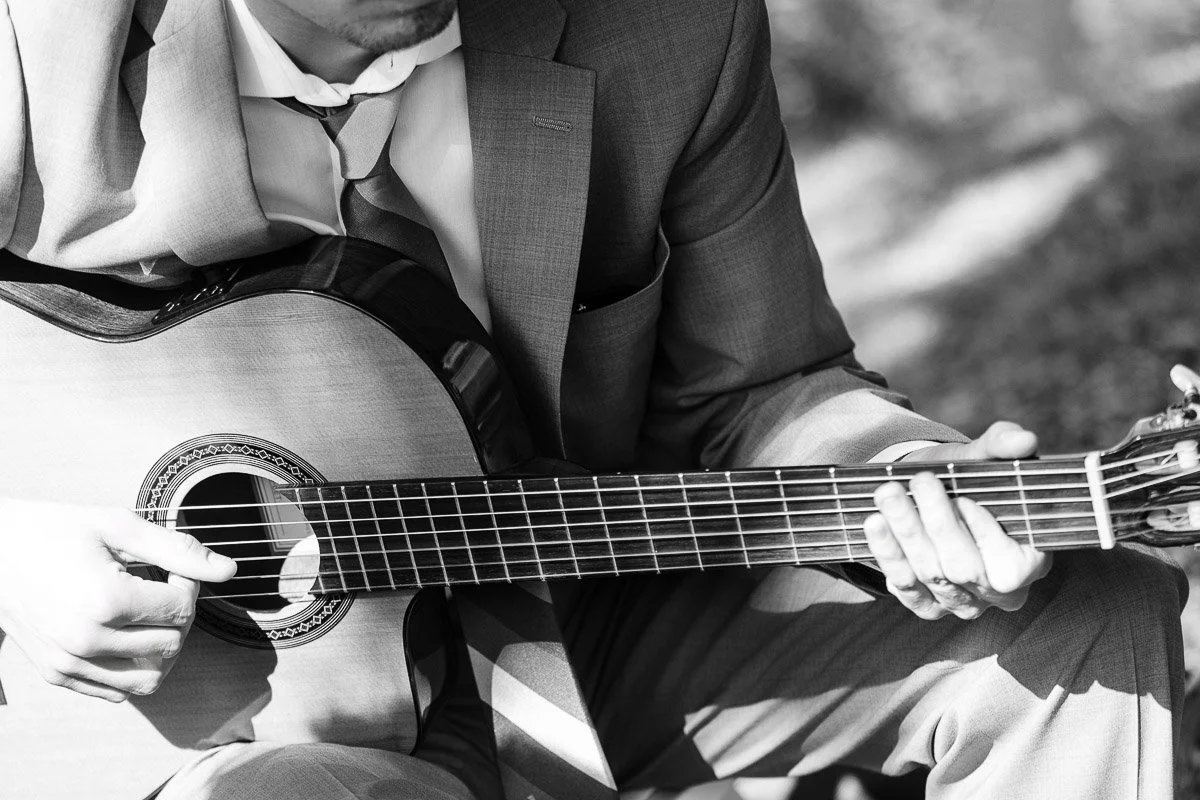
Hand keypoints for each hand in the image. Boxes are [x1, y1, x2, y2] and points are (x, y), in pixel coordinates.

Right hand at [0, 499, 235, 700]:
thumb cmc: (52, 532)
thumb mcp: (118, 526)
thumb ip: (178, 549)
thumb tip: (228, 570)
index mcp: (104, 600)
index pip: (181, 608)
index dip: (186, 582)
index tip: (171, 567)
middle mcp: (86, 639)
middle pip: (172, 643)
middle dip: (177, 613)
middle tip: (159, 586)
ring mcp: (69, 662)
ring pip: (150, 677)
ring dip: (160, 647)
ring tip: (146, 614)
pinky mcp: (58, 675)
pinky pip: (117, 691)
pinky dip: (133, 667)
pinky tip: (126, 633)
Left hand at [863, 422, 1051, 619]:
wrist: (928, 497)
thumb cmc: (968, 481)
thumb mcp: (984, 459)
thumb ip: (1003, 447)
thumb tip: (1022, 438)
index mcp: (1029, 561)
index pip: (1010, 565)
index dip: (986, 535)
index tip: (964, 500)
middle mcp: (999, 592)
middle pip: (964, 568)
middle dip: (938, 522)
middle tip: (920, 481)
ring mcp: (963, 603)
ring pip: (931, 574)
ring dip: (907, 531)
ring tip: (888, 493)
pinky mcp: (927, 606)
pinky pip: (904, 586)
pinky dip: (887, 553)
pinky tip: (876, 523)